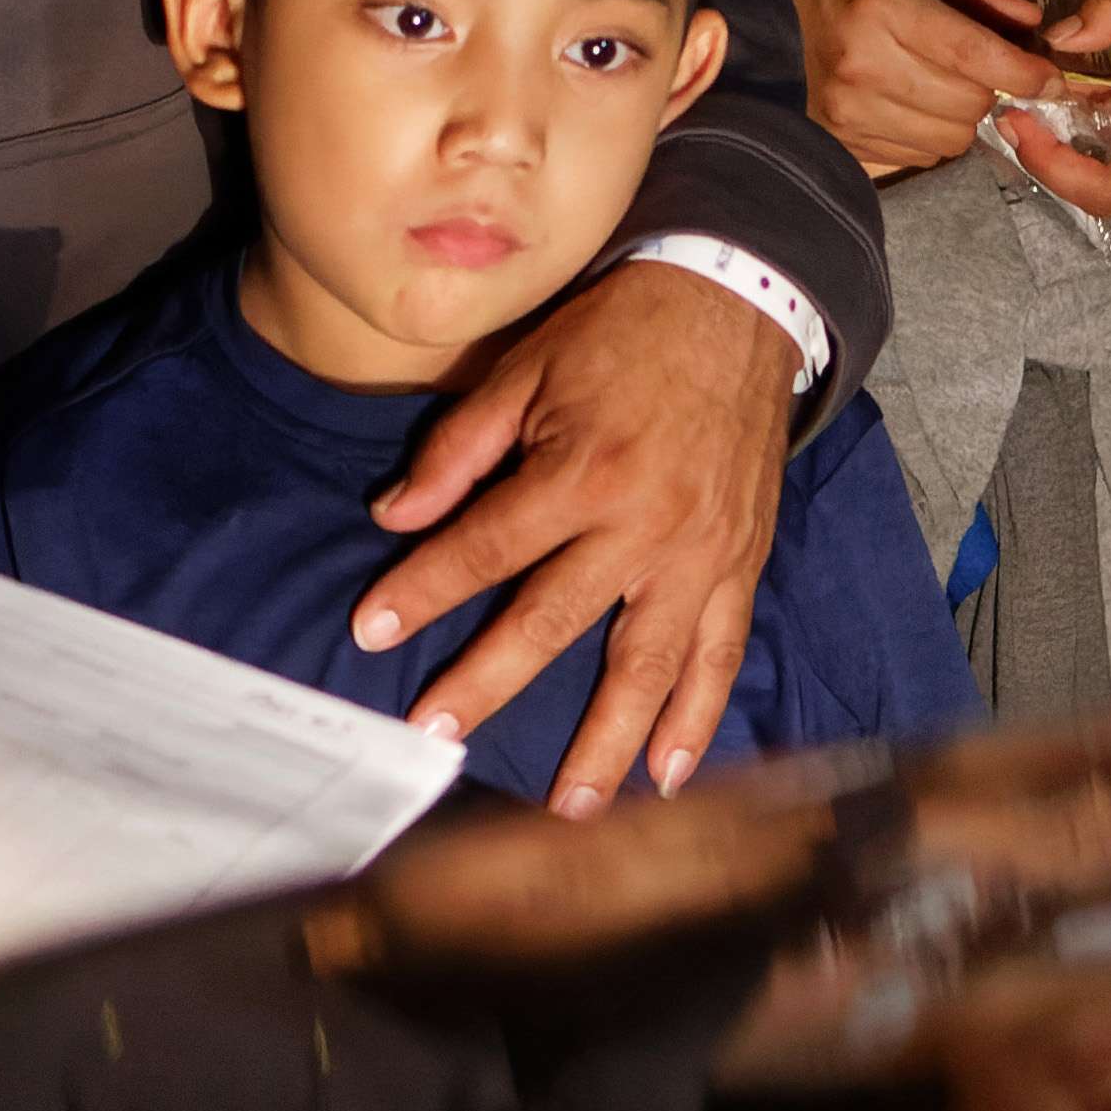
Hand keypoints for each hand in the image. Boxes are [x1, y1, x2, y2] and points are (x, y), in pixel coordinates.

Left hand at [347, 255, 798, 812]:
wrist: (739, 304)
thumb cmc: (623, 332)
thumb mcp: (527, 367)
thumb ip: (460, 449)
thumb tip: (394, 516)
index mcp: (582, 469)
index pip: (487, 546)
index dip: (424, 589)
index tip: (371, 631)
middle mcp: (643, 523)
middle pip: (552, 621)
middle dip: (487, 683)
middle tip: (434, 735)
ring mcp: (699, 552)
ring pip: (646, 664)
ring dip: (604, 742)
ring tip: (565, 806)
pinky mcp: (740, 564)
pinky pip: (719, 653)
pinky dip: (697, 717)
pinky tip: (669, 774)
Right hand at [796, 0, 1070, 181]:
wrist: (761, 4)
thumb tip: (1034, 29)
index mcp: (883, 6)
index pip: (973, 55)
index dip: (1024, 72)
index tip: (1051, 77)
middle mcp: (863, 64)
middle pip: (969, 104)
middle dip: (992, 90)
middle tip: (983, 67)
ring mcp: (847, 110)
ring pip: (949, 138)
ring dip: (963, 117)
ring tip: (943, 84)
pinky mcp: (839, 140)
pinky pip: (919, 156)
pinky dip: (932, 135)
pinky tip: (913, 104)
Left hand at [987, 0, 1110, 222]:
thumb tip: (1058, 38)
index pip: (1100, 148)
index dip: (1045, 139)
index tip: (1012, 111)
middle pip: (1096, 193)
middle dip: (1048, 160)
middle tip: (1015, 122)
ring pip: (1109, 197)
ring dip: (1072, 162)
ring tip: (1048, 119)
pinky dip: (1099, 164)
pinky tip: (1088, 128)